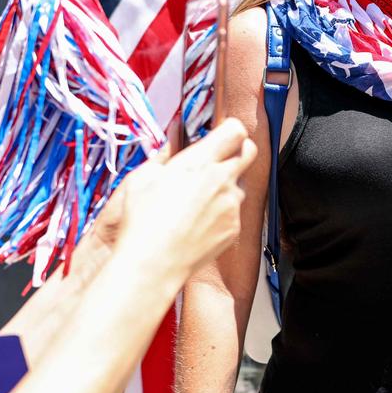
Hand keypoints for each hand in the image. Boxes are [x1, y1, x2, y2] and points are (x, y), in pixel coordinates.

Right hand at [99, 119, 256, 276]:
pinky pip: (235, 212)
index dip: (231, 129)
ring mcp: (232, 205)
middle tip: (221, 159)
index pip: (235, 131)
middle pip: (249, 152)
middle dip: (239, 150)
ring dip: (227, 186)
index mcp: (200, 162)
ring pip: (240, 185)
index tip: (222, 134)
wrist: (154, 263)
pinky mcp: (234, 227)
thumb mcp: (142, 177)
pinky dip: (222, 212)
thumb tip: (172, 137)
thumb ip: (164, 154)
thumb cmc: (143, 220)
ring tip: (198, 201)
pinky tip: (199, 222)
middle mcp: (222, 180)